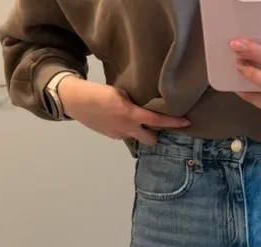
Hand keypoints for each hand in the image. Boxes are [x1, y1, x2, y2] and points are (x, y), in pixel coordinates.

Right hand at [57, 77, 190, 143]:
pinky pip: (126, 135)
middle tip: (157, 124)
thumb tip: (142, 105)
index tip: (186, 122)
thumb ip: (133, 101)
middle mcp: (127, 129)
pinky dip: (128, 129)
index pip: (158, 121)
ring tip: (137, 121)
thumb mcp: (118, 92)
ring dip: (141, 132)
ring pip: (138, 138)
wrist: (74, 101)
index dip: (174, 122)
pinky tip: (121, 120)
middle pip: (151, 140)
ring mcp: (119, 135)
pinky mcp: (111, 136)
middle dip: (156, 134)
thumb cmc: (96, 92)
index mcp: (131, 115)